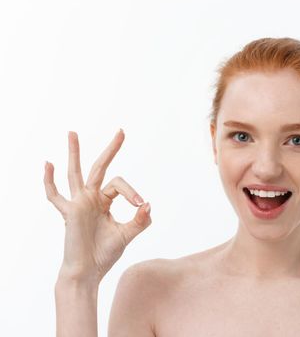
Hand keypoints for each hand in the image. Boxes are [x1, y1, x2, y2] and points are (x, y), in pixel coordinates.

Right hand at [44, 129, 151, 283]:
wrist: (88, 272)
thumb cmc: (105, 254)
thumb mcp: (127, 234)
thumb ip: (140, 221)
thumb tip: (148, 204)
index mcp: (104, 201)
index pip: (119, 185)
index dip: (131, 192)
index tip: (140, 205)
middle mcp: (90, 198)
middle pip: (100, 167)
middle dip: (111, 149)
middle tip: (121, 131)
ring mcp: (78, 203)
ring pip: (76, 173)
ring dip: (75, 153)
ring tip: (73, 133)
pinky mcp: (69, 213)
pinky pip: (55, 196)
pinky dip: (49, 181)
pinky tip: (48, 164)